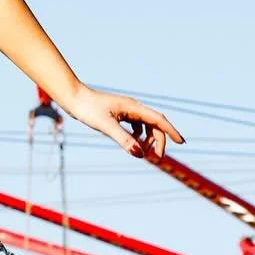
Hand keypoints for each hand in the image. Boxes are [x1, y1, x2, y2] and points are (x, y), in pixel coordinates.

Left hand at [65, 84, 182, 158]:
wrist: (73, 98)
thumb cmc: (88, 109)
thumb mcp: (106, 126)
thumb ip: (124, 139)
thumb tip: (140, 154)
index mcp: (133, 107)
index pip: (158, 120)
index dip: (171, 132)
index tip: (182, 142)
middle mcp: (132, 107)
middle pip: (154, 124)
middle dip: (159, 140)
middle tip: (158, 157)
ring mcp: (126, 109)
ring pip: (145, 125)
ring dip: (148, 139)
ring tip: (143, 152)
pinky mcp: (118, 113)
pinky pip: (135, 125)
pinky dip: (138, 135)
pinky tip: (133, 143)